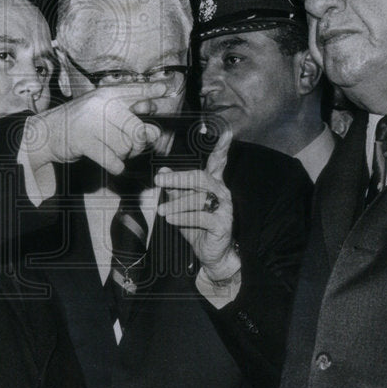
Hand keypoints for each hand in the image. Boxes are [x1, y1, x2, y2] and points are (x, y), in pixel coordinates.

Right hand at [24, 82, 167, 174]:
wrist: (46, 133)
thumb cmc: (81, 124)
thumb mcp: (103, 113)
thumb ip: (130, 118)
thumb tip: (154, 132)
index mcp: (107, 94)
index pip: (135, 90)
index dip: (151, 90)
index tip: (165, 88)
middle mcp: (101, 104)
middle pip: (137, 129)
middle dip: (139, 144)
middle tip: (132, 147)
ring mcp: (91, 122)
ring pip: (126, 147)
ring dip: (124, 155)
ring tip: (113, 151)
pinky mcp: (83, 141)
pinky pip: (113, 160)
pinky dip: (116, 166)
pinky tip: (111, 163)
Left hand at [155, 125, 238, 280]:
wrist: (211, 254)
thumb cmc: (197, 227)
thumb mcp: (182, 205)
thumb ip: (174, 189)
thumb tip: (162, 171)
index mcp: (214, 184)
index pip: (218, 163)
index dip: (222, 148)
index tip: (228, 133)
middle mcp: (221, 193)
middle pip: (200, 178)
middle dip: (178, 178)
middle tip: (158, 181)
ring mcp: (224, 209)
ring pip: (198, 198)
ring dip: (176, 203)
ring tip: (161, 210)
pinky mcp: (222, 225)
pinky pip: (201, 217)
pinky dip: (183, 217)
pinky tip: (171, 219)